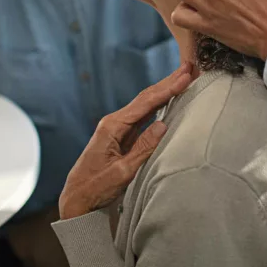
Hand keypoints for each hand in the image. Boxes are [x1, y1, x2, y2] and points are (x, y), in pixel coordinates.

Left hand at [59, 65, 193, 219]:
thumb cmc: (95, 188)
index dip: (167, 89)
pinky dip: (158, 105)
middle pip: (146, 98)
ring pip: (145, 105)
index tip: (185, 76)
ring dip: (164, 91)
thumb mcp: (122, 171)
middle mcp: (114, 122)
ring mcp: (117, 128)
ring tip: (182, 78)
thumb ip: (143, 148)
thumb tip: (163, 124)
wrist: (77, 199)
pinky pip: (143, 117)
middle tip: (189, 67)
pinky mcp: (121, 136)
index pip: (145, 103)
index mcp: (112, 126)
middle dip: (168, 82)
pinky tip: (167, 99)